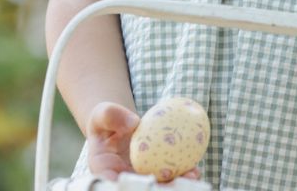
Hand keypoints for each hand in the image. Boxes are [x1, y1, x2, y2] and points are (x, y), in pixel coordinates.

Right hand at [86, 102, 201, 181]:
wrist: (116, 126)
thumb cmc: (106, 120)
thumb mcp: (102, 113)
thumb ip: (110, 115)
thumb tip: (133, 123)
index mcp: (104, 173)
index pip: (114, 184)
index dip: (130, 187)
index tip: (148, 180)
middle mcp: (121, 181)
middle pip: (140, 190)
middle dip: (160, 190)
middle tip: (179, 181)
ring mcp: (138, 180)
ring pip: (157, 188)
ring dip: (175, 186)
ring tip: (192, 175)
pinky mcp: (152, 175)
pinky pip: (167, 178)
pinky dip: (180, 176)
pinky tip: (194, 170)